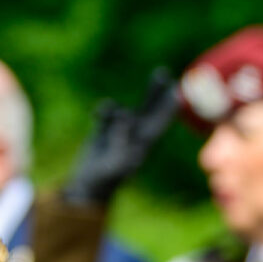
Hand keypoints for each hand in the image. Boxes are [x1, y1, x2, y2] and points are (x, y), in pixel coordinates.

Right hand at [62, 67, 178, 203]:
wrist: (86, 189)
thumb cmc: (103, 181)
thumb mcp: (113, 164)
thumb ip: (120, 139)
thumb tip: (125, 114)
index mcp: (142, 145)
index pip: (159, 123)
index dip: (168, 108)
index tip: (176, 92)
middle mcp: (134, 137)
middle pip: (150, 111)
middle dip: (157, 93)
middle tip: (164, 73)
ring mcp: (119, 134)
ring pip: (132, 110)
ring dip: (146, 94)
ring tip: (158, 76)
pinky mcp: (103, 133)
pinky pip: (108, 114)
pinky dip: (105, 110)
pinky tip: (98, 112)